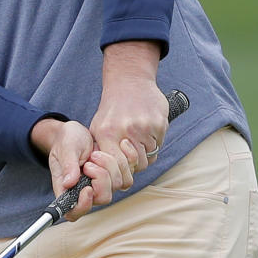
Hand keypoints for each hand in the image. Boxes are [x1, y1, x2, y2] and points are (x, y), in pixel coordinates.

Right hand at [30, 118, 127, 219]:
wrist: (77, 132)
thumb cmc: (66, 141)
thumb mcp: (65, 149)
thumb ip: (68, 166)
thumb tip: (68, 183)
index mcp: (67, 190)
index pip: (74, 212)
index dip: (83, 206)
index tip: (88, 188)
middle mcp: (85, 191)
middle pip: (102, 198)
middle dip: (101, 177)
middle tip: (91, 160)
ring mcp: (101, 185)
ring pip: (117, 185)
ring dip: (110, 165)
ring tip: (96, 152)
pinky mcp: (114, 177)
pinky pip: (127, 175)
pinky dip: (122, 161)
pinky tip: (109, 150)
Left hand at [89, 42, 168, 183]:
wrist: (129, 81)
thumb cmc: (112, 109)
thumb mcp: (98, 128)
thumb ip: (100, 151)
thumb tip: (106, 176)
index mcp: (107, 133)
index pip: (117, 166)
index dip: (121, 171)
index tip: (120, 166)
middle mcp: (126, 131)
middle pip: (137, 165)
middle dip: (135, 164)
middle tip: (131, 154)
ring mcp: (144, 127)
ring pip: (149, 157)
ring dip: (145, 153)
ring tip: (138, 140)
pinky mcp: (159, 123)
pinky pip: (159, 145)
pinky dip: (153, 142)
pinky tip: (146, 131)